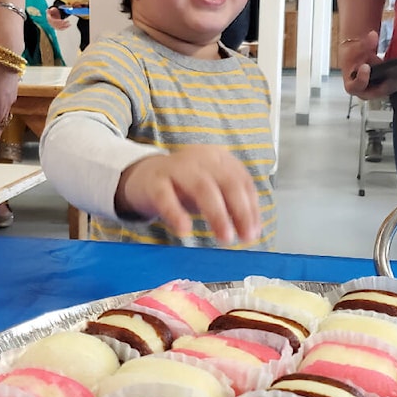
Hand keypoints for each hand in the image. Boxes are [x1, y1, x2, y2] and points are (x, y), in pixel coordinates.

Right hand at [46, 6, 71, 29]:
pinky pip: (61, 29)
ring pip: (60, 27)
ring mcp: (54, 27)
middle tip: (68, 21)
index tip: (62, 21)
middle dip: (63, 23)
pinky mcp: (57, 28)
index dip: (58, 21)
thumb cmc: (51, 14)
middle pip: (58, 25)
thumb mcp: (50, 11)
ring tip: (70, 24)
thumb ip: (49, 11)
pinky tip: (68, 26)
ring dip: (65, 26)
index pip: (54, 22)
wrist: (51, 18)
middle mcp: (52, 24)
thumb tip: (47, 10)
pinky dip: (65, 28)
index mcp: (50, 20)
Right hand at [115, 146, 260, 245]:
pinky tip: (185, 230)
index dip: (252, 208)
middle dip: (240, 211)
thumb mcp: (211, 190)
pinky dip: (176, 213)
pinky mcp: (154, 181)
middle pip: (227, 182)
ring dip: (217, 214)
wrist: (143, 176)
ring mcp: (176, 168)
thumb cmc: (184, 187)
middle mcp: (200, 159)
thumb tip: (252, 230)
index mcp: (219, 159)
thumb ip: (231, 205)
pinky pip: (166, 196)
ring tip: (224, 237)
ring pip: (202, 187)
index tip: (254, 232)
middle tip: (244, 237)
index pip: (242, 182)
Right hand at [339, 31, 396, 97]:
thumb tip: (373, 35)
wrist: (358, 59)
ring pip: (391, 89)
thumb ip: (365, 43)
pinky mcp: (388, 88)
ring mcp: (378, 91)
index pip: (355, 86)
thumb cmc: (354, 57)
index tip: (365, 67)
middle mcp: (366, 92)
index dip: (360, 78)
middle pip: (379, 90)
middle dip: (393, 81)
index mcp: (353, 86)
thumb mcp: (356, 49)